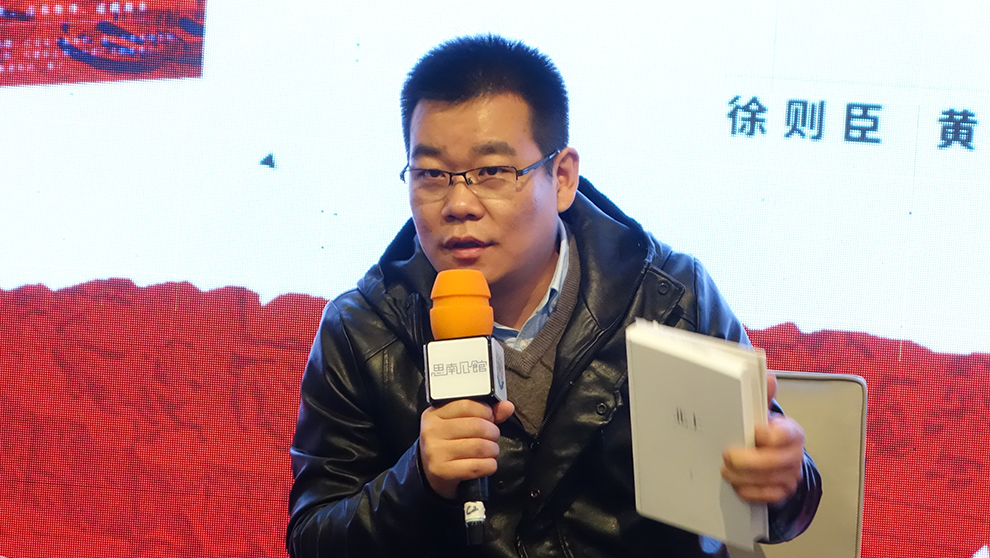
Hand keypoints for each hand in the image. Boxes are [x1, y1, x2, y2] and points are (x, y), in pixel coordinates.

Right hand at [419, 399, 514, 499]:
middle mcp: (432, 431)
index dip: (485, 411)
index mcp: (434, 414)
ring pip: (479, 446)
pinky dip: (489, 465)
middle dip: (492, 432)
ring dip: (493, 449)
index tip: (489, 418)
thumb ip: (484, 413)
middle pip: (476, 426)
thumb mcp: (461, 424)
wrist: (432, 473)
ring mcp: (435, 451)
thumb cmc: (449, 445)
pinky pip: (477, 466)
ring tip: (491, 450)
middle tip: (492, 436)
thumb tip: (506, 407)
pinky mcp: (442, 471)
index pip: (467, 405)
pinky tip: (487, 463)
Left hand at [720, 373, 804, 502]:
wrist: (782, 457)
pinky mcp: (783, 492)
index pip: (785, 435)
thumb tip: (767, 375)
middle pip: (774, 461)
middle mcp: (794, 454)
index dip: (768, 435)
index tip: (753, 432)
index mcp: (791, 432)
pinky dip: (749, 491)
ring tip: (725, 471)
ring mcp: (790, 475)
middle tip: (727, 456)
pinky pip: (767, 496)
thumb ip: (763, 396)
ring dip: (743, 476)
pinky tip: (737, 485)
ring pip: (767, 480)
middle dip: (748, 461)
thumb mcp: (764, 414)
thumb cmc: (768, 433)